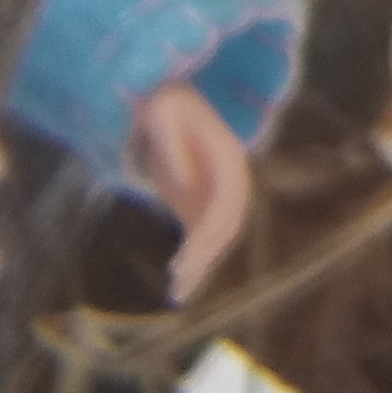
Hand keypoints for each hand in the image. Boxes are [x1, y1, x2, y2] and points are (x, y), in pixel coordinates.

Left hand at [125, 84, 251, 304]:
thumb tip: (182, 180)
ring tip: (177, 292)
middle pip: (227, 226)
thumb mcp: (161, 113)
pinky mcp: (198, 205)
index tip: (192, 252)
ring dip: (200, 266)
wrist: (162, 101)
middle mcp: (230, 182)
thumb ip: (169, 143)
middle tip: (180, 278)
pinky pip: (199, 239)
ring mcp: (215, 196)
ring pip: (215, 239)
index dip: (212, 229)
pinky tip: (176, 283)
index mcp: (229, 159)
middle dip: (206, 254)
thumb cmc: (162, 103)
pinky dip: (191, 261)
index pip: (228, 202)